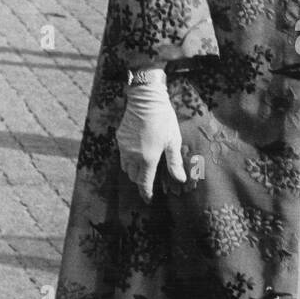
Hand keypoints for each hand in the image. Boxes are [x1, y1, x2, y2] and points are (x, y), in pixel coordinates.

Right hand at [116, 71, 184, 203]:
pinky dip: (128, 159)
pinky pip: (122, 155)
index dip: (146, 193)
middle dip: (141, 181)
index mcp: (147, 159)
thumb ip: (174, 162)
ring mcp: (124, 147)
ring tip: (143, 167)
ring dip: (133, 171)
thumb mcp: (173, 141)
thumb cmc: (163, 120)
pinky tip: (137, 152)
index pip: (144, 183)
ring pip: (126, 167)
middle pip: (134, 176)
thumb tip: (180, 179)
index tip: (148, 199)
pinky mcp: (119, 139)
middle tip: (149, 180)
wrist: (146, 99)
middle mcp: (132, 156)